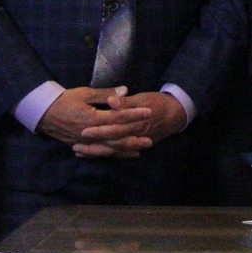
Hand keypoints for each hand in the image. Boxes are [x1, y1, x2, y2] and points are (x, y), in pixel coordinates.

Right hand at [38, 86, 152, 154]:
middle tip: (149, 140)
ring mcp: (85, 142)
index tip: (149, 113)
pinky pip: (99, 152)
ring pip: (108, 148)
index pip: (118, 117)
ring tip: (139, 151)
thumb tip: (125, 90)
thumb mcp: (84, 93)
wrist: (43, 113)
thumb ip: (105, 94)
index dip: (134, 115)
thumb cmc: (64, 100)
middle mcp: (90, 133)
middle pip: (115, 138)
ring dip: (124, 150)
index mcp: (92, 118)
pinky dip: (111, 154)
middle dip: (133, 139)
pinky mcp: (81, 145)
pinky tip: (121, 155)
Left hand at [73, 91, 187, 158]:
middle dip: (94, 146)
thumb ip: (126, 102)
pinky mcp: (137, 145)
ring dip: (97, 152)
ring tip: (80, 152)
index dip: (99, 131)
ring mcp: (136, 142)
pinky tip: (95, 154)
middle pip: (111, 143)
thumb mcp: (143, 98)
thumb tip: (112, 101)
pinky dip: (107, 154)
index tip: (83, 132)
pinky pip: (120, 153)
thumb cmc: (158, 102)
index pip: (114, 127)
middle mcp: (135, 135)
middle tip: (76, 147)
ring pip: (114, 151)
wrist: (176, 114)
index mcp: (135, 122)